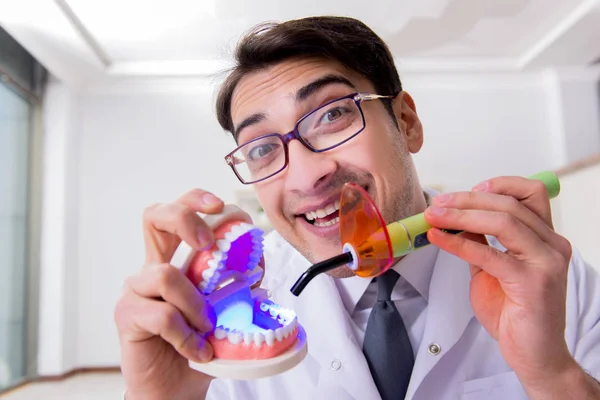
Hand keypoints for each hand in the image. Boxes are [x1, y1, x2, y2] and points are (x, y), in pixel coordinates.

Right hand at [114, 189, 224, 399]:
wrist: (174, 389)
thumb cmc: (198, 345)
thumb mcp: (225, 312)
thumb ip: (236, 287)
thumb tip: (259, 266)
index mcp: (174, 260)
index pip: (175, 213)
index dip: (196, 201)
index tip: (224, 208)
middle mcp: (150, 268)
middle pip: (154, 216)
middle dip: (186, 218)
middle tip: (209, 243)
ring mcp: (135, 291)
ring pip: (165, 275)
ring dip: (195, 303)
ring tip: (207, 328)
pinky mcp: (127, 317)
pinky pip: (162, 316)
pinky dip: (187, 335)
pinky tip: (197, 350)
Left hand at [423, 176, 579, 394]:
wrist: (532, 353)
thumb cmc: (514, 312)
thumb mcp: (493, 267)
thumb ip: (482, 240)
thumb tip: (457, 216)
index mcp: (546, 238)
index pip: (530, 194)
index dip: (499, 184)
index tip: (467, 189)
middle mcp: (552, 245)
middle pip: (510, 204)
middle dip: (467, 199)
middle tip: (437, 203)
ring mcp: (545, 262)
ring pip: (503, 221)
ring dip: (461, 215)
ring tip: (433, 216)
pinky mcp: (531, 282)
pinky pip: (488, 253)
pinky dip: (457, 242)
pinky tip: (437, 238)